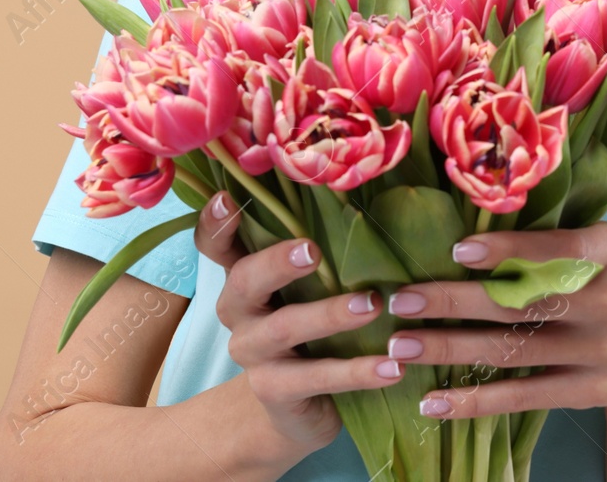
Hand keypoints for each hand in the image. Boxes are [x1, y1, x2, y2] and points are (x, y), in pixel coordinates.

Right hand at [192, 191, 405, 459]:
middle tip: (312, 251)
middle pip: (244, 280)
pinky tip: (391, 367)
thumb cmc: (314, 330)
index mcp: (245, 276)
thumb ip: (324, 251)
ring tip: (372, 304)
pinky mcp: (275, 390)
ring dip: (329, 314)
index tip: (226, 198)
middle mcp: (239, 311)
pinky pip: (314, 378)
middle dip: (276, 262)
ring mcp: (252, 352)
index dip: (215, 222)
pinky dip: (355, 371)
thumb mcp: (312, 288)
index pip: (215, 244)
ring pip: (283, 328)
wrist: (301, 408)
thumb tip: (376, 201)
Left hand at [381, 220, 606, 418]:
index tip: (457, 251)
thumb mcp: (601, 250)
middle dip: (456, 302)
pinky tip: (433, 402)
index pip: (558, 249)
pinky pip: (523, 397)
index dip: (509, 252)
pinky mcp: (588, 391)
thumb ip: (552, 241)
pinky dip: (475, 401)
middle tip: (403, 301)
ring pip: (514, 351)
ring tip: (402, 347)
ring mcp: (602, 352)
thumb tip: (468, 230)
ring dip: (451, 349)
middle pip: (524, 303)